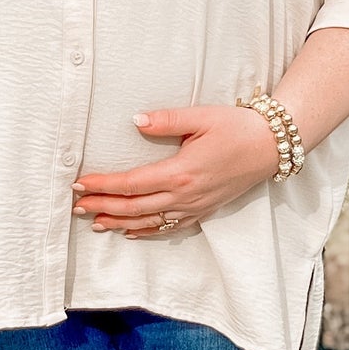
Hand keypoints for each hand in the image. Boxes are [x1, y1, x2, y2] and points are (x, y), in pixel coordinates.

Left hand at [72, 104, 281, 236]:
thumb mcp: (201, 117)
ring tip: (95, 221)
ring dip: (119, 223)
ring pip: (148, 222)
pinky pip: (169, 227)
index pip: (131, 183)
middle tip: (76, 205)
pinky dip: (146, 231)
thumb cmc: (237, 128)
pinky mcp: (203, 210)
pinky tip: (130, 232)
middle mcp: (184, 195)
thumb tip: (136, 120)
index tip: (80, 183)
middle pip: (133, 207)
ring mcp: (194, 207)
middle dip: (102, 207)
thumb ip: (166, 120)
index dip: (102, 185)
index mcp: (179, 172)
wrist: (271, 146)